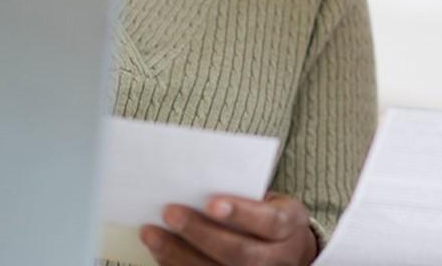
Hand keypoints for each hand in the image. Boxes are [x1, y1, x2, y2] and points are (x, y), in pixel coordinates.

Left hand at [139, 192, 317, 265]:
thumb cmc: (271, 218)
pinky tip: (159, 251)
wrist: (289, 252)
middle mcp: (277, 259)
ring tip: (152, 233)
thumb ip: (246, 196)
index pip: (269, 222)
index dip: (241, 214)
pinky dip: (176, 265)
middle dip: (200, 233)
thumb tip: (199, 184)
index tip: (212, 203)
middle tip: (170, 213)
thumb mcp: (272, 202)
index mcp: (289, 228)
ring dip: (177, 253)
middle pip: (239, 253)